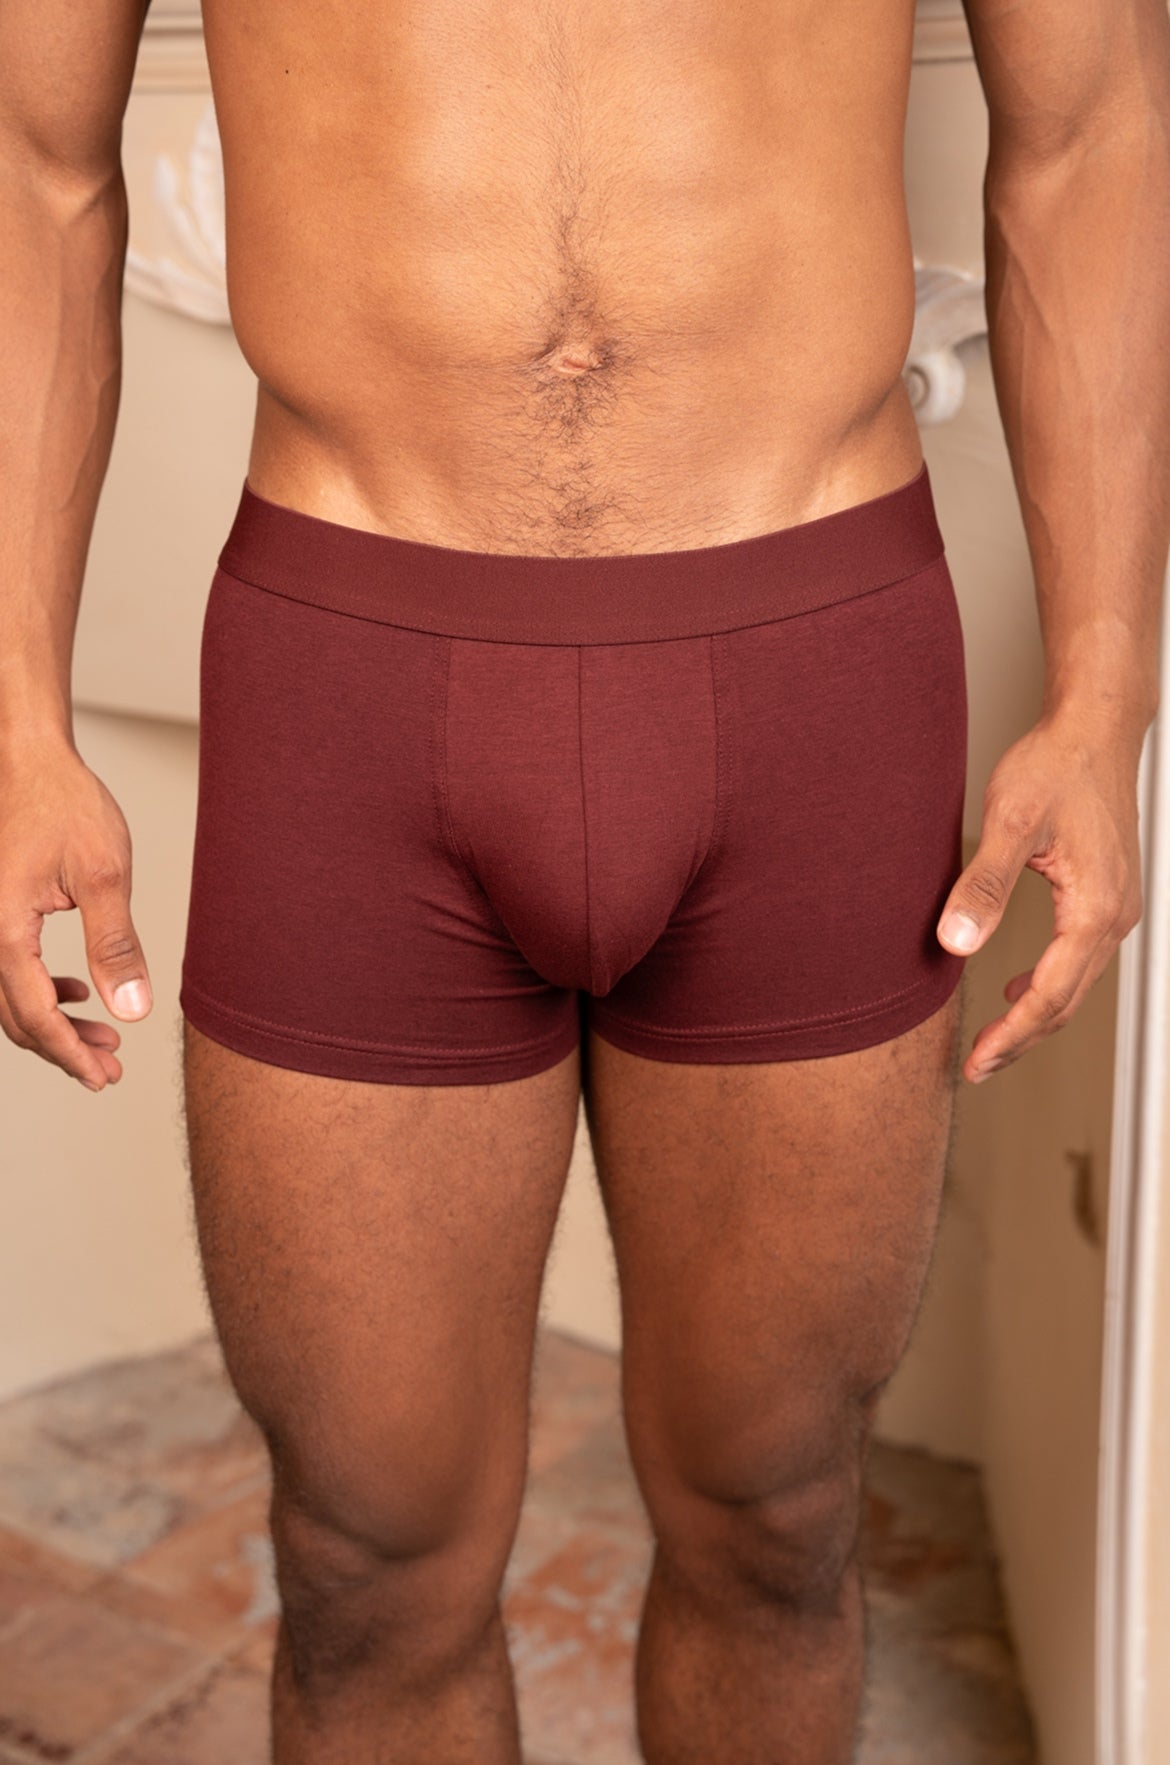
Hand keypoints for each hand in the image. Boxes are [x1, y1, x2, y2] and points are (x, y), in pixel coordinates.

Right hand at [0, 742, 152, 1089]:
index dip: (69, 1053)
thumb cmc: (63, 804)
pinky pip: (11, 972)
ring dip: (55, 1024)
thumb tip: (130, 1009)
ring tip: (104, 1041)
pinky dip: (44, 993)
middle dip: (64, 1049)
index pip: (34, 1013)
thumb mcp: (105, 874)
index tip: (102, 1076)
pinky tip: (80, 994)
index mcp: (4, 928)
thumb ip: (115, 945)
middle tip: (109, 1072)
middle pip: (17, 1016)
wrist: (30, 761)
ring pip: (13, 998)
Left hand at [936, 703, 1144, 1083]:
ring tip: (994, 1043)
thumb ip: (983, 886)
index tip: (977, 1062)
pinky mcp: (1108, 896)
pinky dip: (1050, 985)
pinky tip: (1021, 987)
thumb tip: (956, 942)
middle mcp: (1115, 916)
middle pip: (1067, 1002)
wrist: (1095, 730)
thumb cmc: (1056, 767)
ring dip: (1036, 1018)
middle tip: (977, 1068)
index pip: (1050, 994)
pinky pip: (1081, 959)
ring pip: (1077, 985)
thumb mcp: (1011, 823)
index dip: (1012, 1035)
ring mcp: (1117, 908)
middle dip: (1022, 1040)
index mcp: (1095, 908)